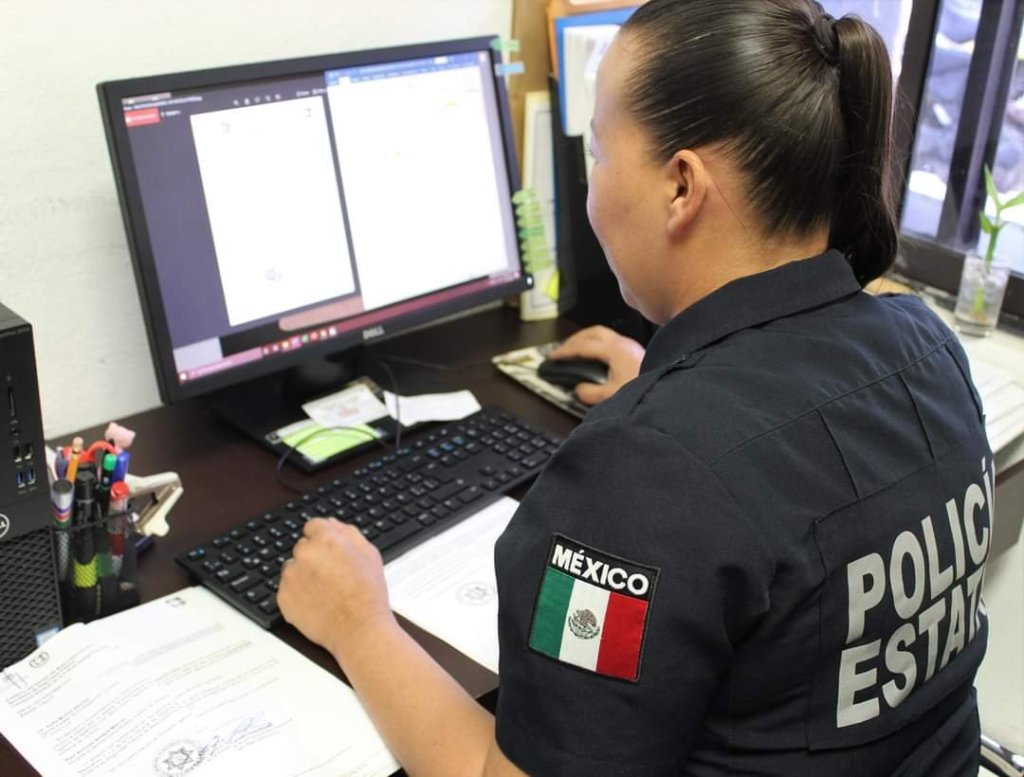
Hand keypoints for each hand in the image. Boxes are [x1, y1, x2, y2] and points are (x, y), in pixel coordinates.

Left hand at [278, 518, 394, 657]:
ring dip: (304, 574)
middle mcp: (305, 554)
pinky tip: (317, 602)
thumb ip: (348, 532)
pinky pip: (287, 588)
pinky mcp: (283, 598)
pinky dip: (298, 593)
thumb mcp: (369, 554)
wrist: (358, 629)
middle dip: (314, 556)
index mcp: (326, 540)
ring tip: (325, 591)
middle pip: (303, 546)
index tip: (329, 551)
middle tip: (332, 575)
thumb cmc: (367, 594)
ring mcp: (291, 577)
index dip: (323, 538)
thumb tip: (332, 524)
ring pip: (293, 568)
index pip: (313, 526)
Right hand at [549, 325, 644, 404]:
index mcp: (615, 351)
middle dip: (574, 339)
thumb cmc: (643, 389)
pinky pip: (611, 340)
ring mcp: (630, 345)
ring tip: (575, 350)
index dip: (565, 351)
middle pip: (593, 332)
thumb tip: (579, 389)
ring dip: (586, 339)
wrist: (671, 391)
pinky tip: (596, 356)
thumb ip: (591, 393)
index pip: (583, 346)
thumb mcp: (612, 396)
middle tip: (562, 349)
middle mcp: (623, 343)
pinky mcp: (635, 351)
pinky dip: (598, 343)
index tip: (553, 356)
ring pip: (602, 334)